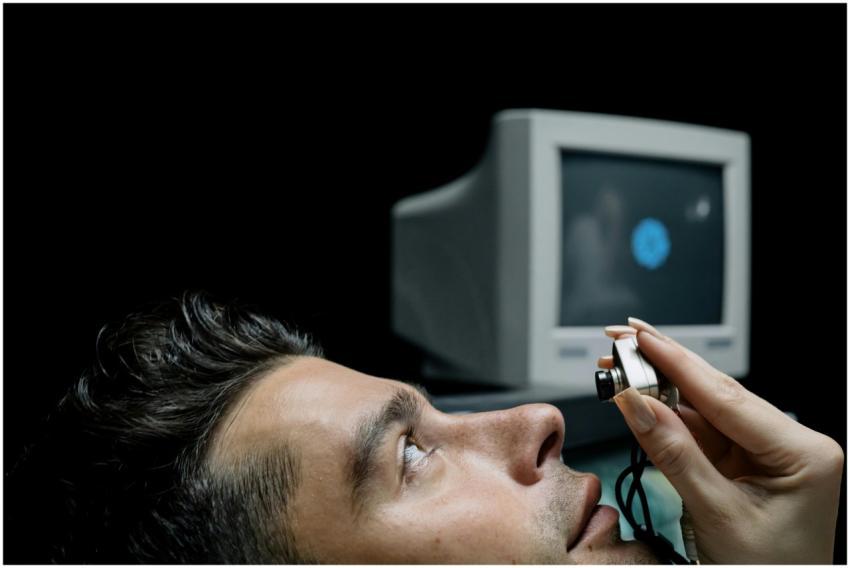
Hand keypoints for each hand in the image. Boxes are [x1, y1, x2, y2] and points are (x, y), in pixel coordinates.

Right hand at [599, 318, 843, 563]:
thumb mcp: (717, 515)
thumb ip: (673, 455)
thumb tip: (635, 404)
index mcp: (803, 452)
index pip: (728, 396)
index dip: (677, 363)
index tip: (640, 337)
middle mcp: (789, 444)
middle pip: (715, 394)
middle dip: (664, 368)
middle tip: (622, 342)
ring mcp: (767, 453)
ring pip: (704, 411)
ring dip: (659, 392)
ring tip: (620, 371)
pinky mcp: (746, 464)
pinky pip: (701, 433)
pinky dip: (667, 420)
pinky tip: (640, 401)